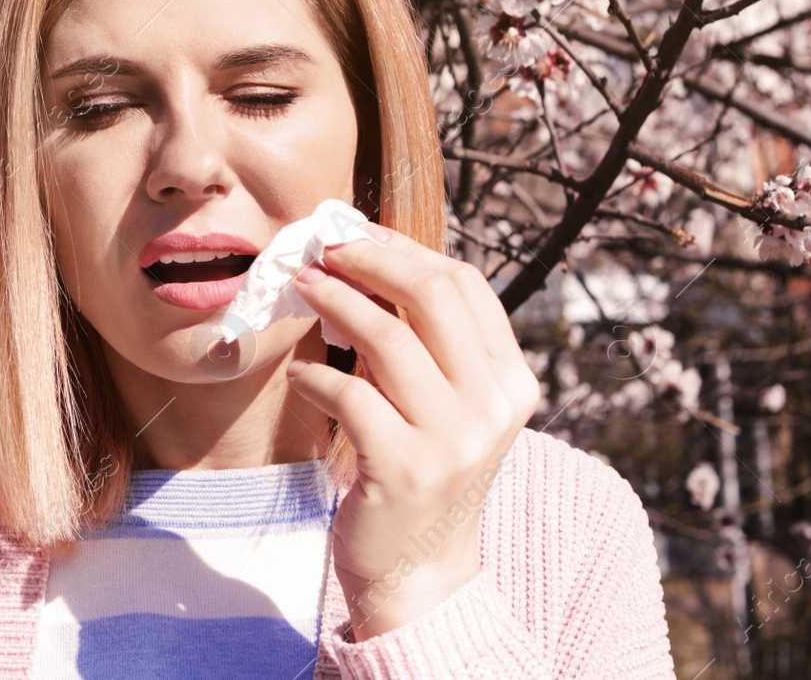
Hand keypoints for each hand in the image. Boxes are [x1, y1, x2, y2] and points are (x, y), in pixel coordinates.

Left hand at [286, 221, 540, 639]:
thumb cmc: (418, 474)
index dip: (405, 250)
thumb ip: (422, 345)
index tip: (356, 234)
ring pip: (388, 336)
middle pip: (433, 294)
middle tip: (322, 250)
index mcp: (510, 381)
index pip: (465, 286)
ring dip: (335, 302)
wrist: (419, 576)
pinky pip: (350, 395)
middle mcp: (493, 406)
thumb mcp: (440, 405)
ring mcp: (453, 440)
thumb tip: (364, 261)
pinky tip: (299, 374)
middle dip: (370, 260)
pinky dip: (316, 375)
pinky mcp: (405, 469)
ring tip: (301, 288)